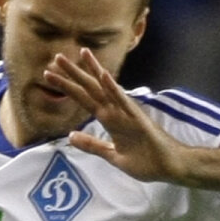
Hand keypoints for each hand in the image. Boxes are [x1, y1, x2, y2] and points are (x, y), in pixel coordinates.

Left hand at [45, 48, 191, 183]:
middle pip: (91, 88)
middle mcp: (116, 111)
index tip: (50, 75)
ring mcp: (126, 113)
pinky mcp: (137, 119)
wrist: (169, 166)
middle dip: (73, 74)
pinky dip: (113, 88)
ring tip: (80, 53)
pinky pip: (123, 101)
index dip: (68, 87)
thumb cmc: (145, 161)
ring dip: (92, 71)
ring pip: (105, 89)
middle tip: (55, 58)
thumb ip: (92, 145)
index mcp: (109, 119)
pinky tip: (103, 74)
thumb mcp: (112, 155)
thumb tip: (70, 135)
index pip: (85, 99)